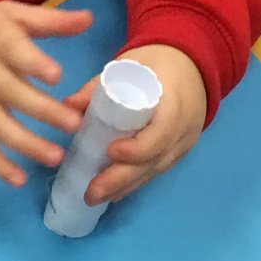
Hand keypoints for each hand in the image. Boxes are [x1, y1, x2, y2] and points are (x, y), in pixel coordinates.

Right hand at [0, 2, 89, 187]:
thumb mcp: (14, 15)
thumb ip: (51, 20)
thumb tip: (88, 18)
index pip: (12, 49)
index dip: (32, 62)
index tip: (57, 75)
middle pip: (8, 91)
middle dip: (41, 110)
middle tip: (74, 124)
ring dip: (23, 143)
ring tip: (55, 156)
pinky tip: (19, 178)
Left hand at [64, 44, 205, 206]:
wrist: (193, 65)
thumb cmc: (157, 63)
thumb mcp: (129, 65)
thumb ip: (98, 85)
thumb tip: (66, 105)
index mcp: (174, 104)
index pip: (160, 135)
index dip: (136, 149)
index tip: (110, 151)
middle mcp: (183, 130)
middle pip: (154, 161)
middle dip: (121, 180)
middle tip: (91, 193)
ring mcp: (183, 144)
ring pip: (155, 172)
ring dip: (125, 187)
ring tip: (96, 198)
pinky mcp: (179, 152)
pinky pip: (157, 171)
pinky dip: (136, 182)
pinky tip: (115, 192)